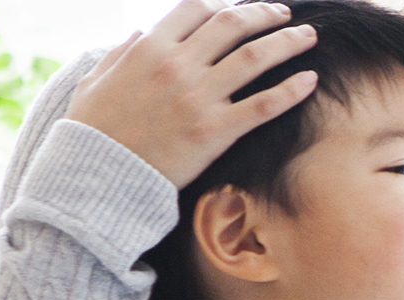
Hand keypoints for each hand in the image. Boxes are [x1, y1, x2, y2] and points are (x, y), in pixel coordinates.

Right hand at [66, 0, 319, 188]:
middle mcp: (177, 66)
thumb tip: (137, 35)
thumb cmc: (93, 132)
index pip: (196, 9)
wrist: (97, 178)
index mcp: (149, 48)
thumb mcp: (95, 82)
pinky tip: (310, 80)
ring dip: (288, 42)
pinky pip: (263, 105)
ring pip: (255, 57)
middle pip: (233, 24)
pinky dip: (291, 90)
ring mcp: (198, 97)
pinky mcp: (214, 132)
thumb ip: (119, 54)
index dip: (224, 3)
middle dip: (263, 13)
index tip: (240, 8)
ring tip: (308, 36)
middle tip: (283, 13)